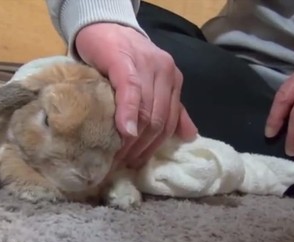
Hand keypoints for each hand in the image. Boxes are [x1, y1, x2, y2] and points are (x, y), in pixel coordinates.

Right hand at [75, 23, 197, 167]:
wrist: (104, 27)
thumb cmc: (123, 58)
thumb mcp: (150, 82)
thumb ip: (170, 107)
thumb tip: (189, 136)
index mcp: (174, 80)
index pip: (170, 121)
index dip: (155, 146)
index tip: (138, 162)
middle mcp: (166, 73)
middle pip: (159, 121)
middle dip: (143, 148)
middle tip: (125, 163)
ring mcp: (148, 67)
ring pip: (148, 112)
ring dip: (134, 139)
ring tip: (118, 156)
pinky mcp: (126, 63)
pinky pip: (132, 94)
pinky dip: (129, 116)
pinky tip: (124, 132)